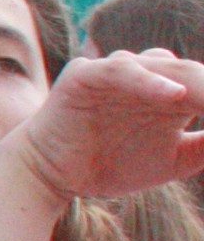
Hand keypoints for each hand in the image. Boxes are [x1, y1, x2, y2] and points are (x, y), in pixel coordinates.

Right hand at [6, 49, 203, 204]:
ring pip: (166, 67)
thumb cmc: (110, 164)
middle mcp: (150, 75)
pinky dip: (151, 81)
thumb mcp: (175, 160)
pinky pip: (123, 70)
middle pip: (197, 75)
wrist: (52, 173)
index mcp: (173, 91)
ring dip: (197, 84)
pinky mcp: (89, 75)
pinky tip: (177, 96)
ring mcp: (120, 71)